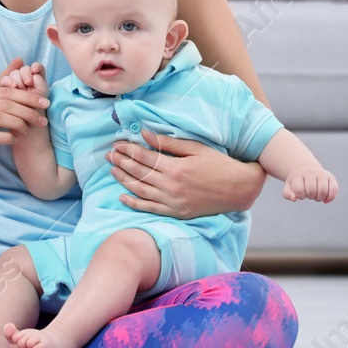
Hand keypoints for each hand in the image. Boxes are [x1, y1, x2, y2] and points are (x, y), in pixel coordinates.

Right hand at [0, 58, 49, 169]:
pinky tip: (15, 139)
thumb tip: (20, 59)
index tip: (45, 103)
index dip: (27, 96)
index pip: (5, 91)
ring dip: (18, 124)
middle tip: (42, 120)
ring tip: (29, 130)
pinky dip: (6, 137)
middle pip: (4, 104)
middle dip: (27, 111)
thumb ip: (2, 81)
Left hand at [108, 128, 263, 219]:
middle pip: (139, 173)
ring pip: (140, 191)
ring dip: (124, 180)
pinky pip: (150, 209)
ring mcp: (173, 202)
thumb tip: (143, 135)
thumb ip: (168, 143)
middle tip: (109, 155)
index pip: (143, 157)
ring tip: (112, 170)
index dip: (128, 150)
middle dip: (121, 162)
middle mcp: (171, 187)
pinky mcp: (176, 212)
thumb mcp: (195, 148)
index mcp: (175, 168)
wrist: (239, 188)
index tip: (117, 144)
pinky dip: (134, 203)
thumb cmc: (219, 164)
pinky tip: (122, 197)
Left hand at [282, 166, 337, 202]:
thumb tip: (294, 198)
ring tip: (316, 196)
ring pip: (323, 191)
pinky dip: (331, 197)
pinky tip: (325, 200)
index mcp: (299, 175)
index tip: (300, 194)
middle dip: (310, 197)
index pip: (299, 190)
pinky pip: (334, 189)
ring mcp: (322, 174)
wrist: (305, 169)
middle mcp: (311, 172)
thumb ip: (287, 193)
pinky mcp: (331, 177)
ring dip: (319, 198)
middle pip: (312, 191)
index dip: (300, 196)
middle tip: (309, 195)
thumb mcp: (289, 186)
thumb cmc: (296, 181)